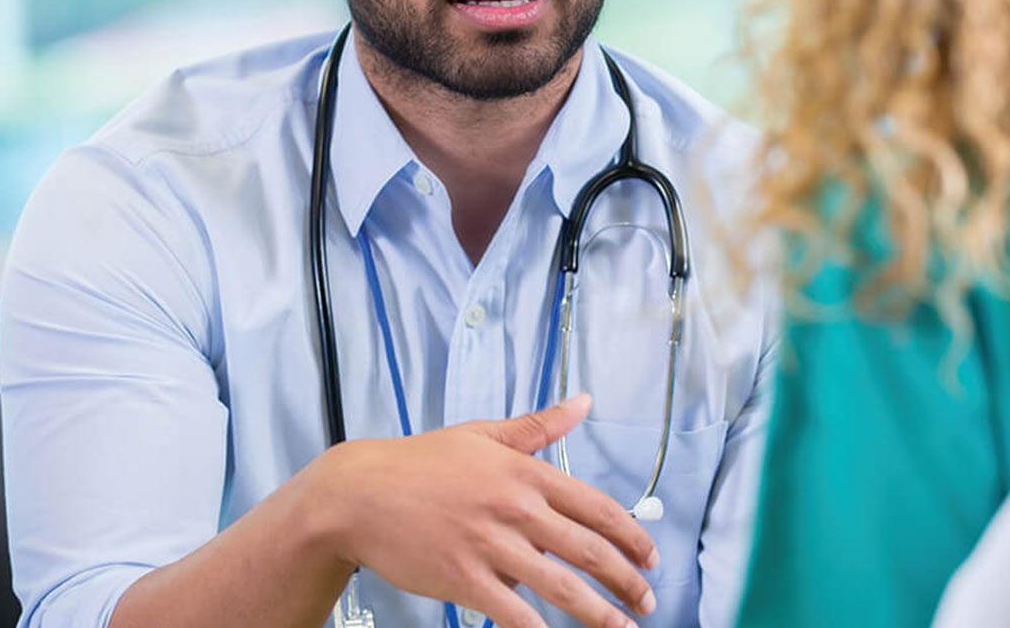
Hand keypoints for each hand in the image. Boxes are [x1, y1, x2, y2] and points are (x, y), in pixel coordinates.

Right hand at [314, 395, 658, 627]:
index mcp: (523, 472)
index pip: (597, 507)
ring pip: (563, 589)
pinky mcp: (465, 579)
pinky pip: (515, 615)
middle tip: (647, 600)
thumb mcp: (481, 435)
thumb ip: (538, 426)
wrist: (359, 494)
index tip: (650, 558)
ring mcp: (490, 546)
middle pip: (590, 551)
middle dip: (628, 582)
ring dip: (601, 615)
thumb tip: (584, 403)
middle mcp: (514, 508)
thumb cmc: (418, 463)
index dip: (633, 537)